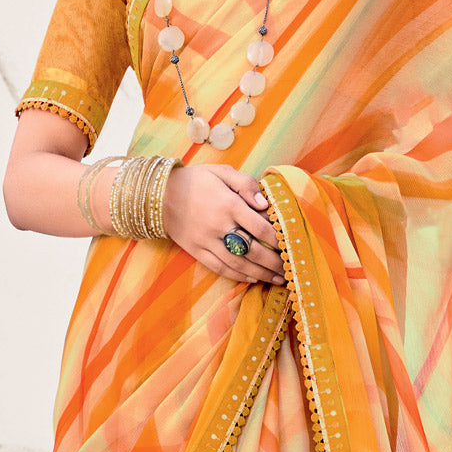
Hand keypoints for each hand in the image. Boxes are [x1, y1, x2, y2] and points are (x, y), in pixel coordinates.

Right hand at [163, 164, 285, 284]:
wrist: (159, 195)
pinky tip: (253, 278)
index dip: (279, 239)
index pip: (261, 227)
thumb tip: (265, 204)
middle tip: (290, 269)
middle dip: (275, 262)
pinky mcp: (197, 251)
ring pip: (239, 264)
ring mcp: (207, 241)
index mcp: (229, 204)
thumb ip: (247, 184)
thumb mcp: (223, 172)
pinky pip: (220, 268)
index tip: (291, 244)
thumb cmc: (196, 180)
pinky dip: (239, 276)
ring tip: (278, 279)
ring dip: (261, 273)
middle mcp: (219, 226)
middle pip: (253, 250)